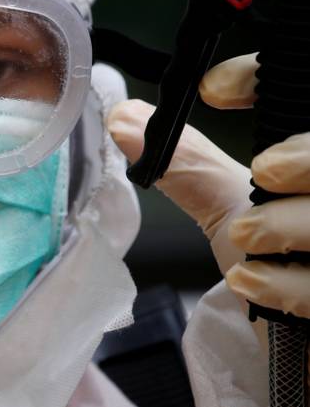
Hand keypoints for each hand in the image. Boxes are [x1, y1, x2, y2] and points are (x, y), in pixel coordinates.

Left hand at [107, 53, 309, 318]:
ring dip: (284, 224)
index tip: (211, 89)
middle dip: (304, 158)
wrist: (296, 337)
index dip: (259, 78)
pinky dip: (283, 284)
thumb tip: (123, 119)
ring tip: (248, 238)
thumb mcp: (233, 206)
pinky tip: (251, 285)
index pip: (305, 95)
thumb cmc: (278, 262)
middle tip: (265, 171)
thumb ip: (186, 162)